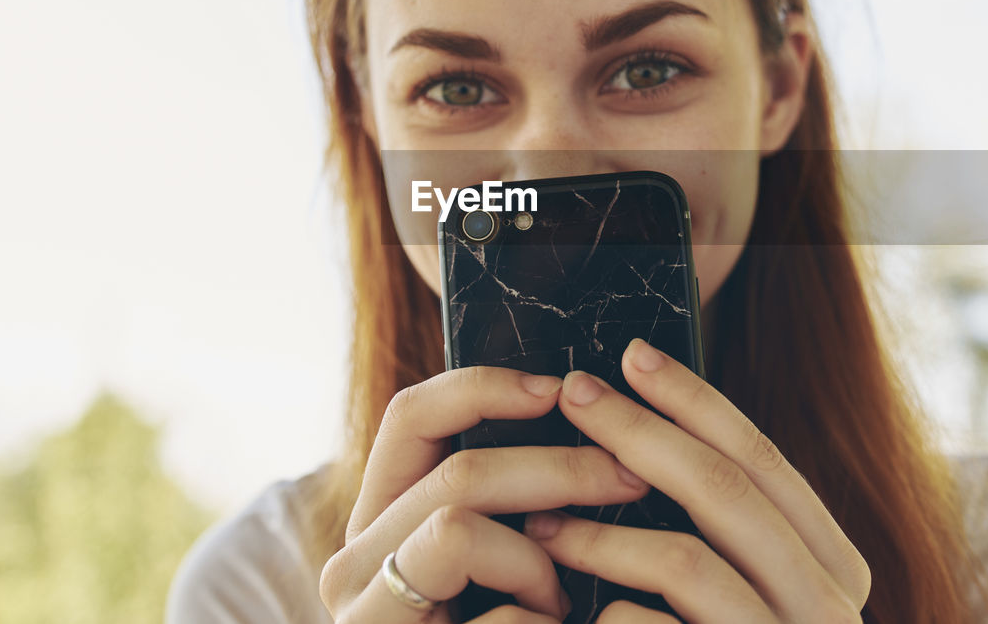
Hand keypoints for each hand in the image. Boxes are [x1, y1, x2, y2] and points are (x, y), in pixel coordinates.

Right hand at [318, 366, 651, 622]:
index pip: (415, 415)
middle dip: (561, 466)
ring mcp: (364, 613)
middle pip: (457, 468)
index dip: (487, 387)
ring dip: (536, 557)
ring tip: (560, 599)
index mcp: (385, 517)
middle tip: (632, 479)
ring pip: (458, 523)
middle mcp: (355, 559)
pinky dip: (533, 619)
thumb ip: (516, 497)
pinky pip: (488, 613)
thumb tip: (585, 407)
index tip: (562, 387)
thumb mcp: (505, 557)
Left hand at [522, 339, 871, 622]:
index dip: (694, 401)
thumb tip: (637, 421)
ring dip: (603, 531)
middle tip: (575, 392)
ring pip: (689, 564)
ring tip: (542, 517)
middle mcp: (830, 609)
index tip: (631, 354)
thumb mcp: (744, 584)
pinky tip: (567, 617)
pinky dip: (606, 617)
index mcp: (833, 566)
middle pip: (727, 492)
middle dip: (640, 432)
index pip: (763, 461)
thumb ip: (717, 522)